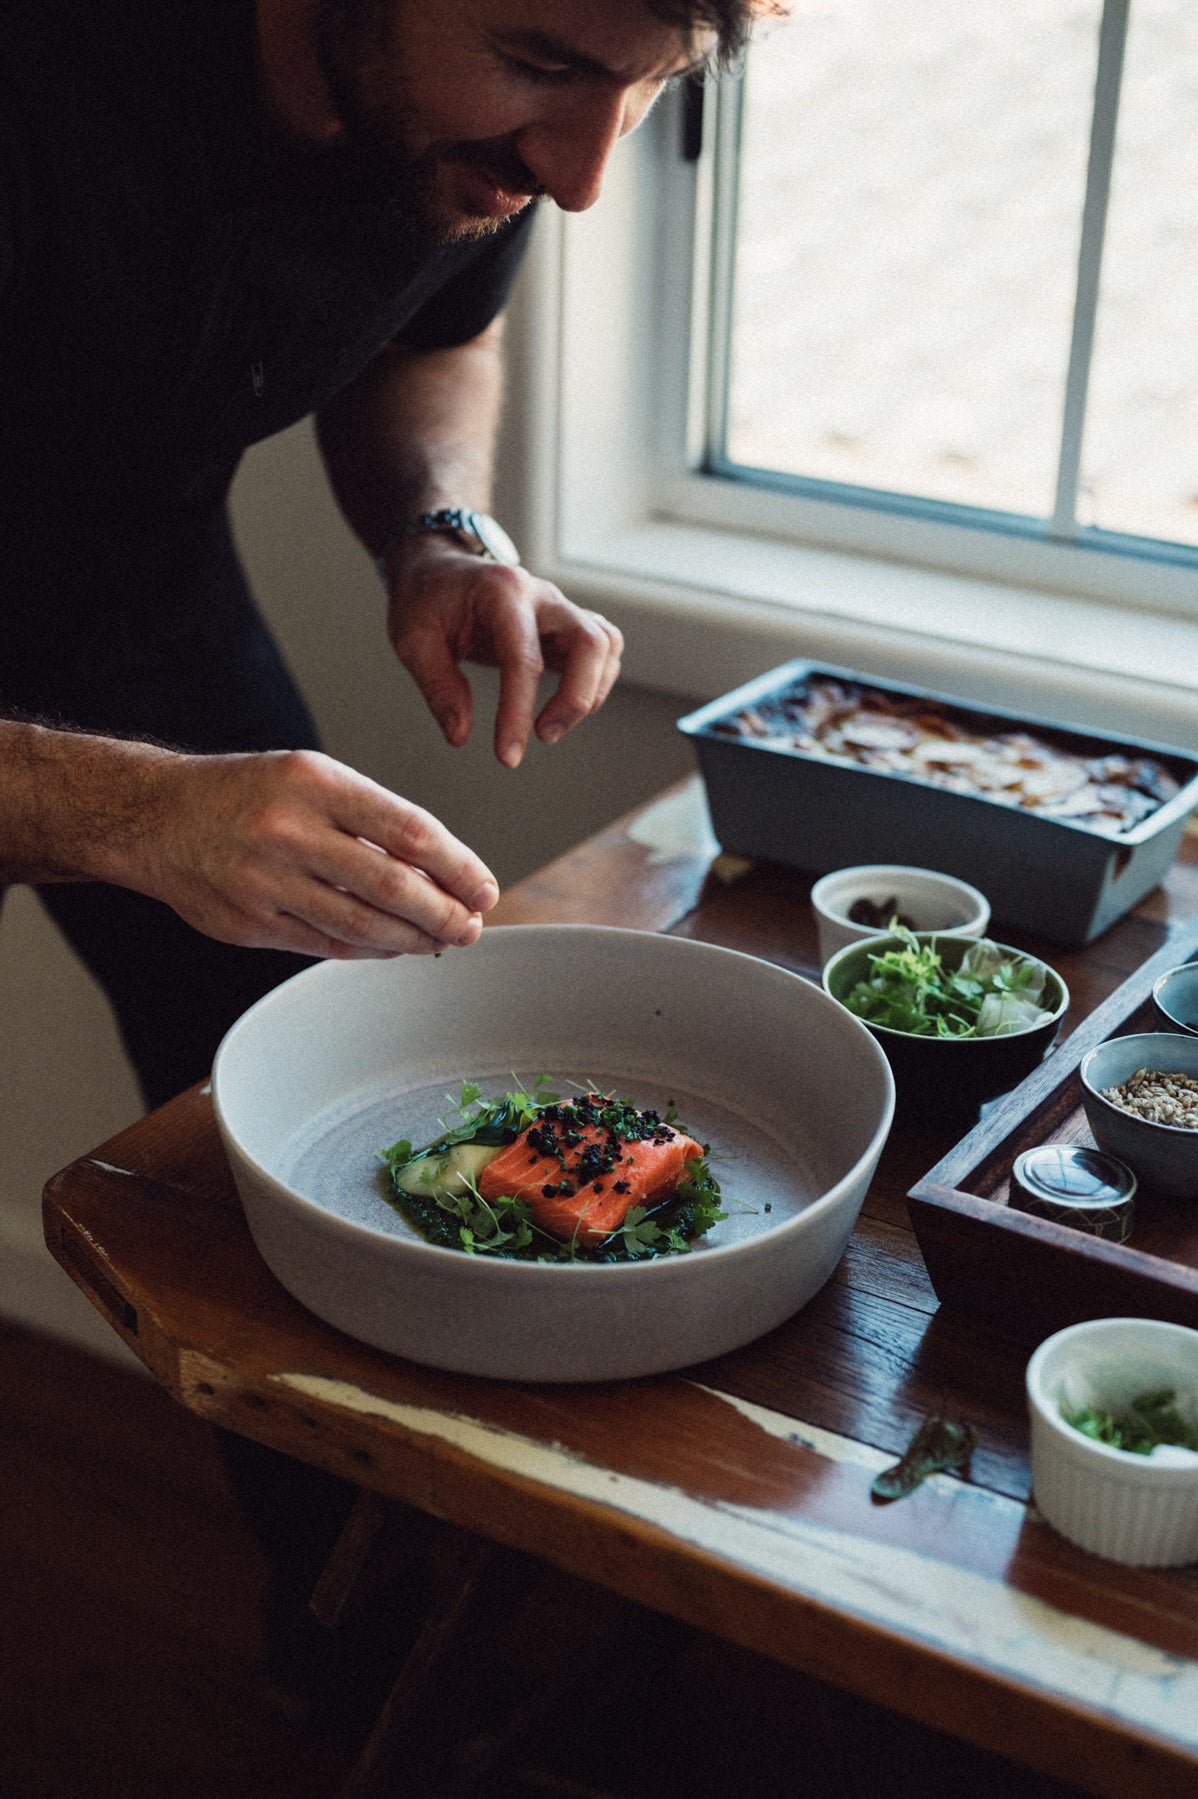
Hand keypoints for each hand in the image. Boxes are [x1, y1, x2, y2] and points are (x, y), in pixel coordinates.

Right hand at [138, 748, 498, 958]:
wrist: (154, 817)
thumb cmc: (247, 794)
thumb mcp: (310, 778)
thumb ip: (371, 819)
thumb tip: (444, 871)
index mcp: (314, 782)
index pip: (408, 829)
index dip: (457, 866)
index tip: (484, 888)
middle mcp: (289, 830)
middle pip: (391, 885)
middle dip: (444, 913)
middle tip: (472, 926)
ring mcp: (265, 881)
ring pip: (362, 924)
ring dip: (413, 940)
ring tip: (442, 940)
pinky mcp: (249, 923)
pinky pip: (326, 945)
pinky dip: (370, 950)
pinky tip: (395, 947)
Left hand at [383, 538, 623, 767]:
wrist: (437, 569)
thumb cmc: (424, 601)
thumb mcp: (412, 640)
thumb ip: (438, 687)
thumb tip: (461, 736)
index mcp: (501, 591)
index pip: (524, 657)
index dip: (519, 711)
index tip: (508, 755)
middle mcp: (541, 594)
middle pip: (590, 642)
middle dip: (576, 698)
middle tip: (544, 736)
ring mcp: (558, 607)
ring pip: (605, 645)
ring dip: (590, 692)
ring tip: (551, 726)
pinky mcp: (565, 624)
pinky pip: (602, 649)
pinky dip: (594, 681)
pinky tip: (563, 705)